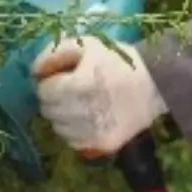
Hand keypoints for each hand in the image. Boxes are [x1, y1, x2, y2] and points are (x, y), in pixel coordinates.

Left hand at [32, 34, 167, 155]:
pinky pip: (73, 142)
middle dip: (55, 99)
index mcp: (78, 85)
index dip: (51, 81)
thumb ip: (55, 53)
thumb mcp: (87, 45)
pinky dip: (76, 131)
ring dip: (64, 117)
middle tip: (72, 91)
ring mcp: (92, 133)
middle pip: (47, 111)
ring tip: (83, 104)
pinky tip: (90, 118)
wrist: (157, 85)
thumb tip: (34, 71)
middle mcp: (82, 113)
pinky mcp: (102, 146)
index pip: (43, 91)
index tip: (64, 77)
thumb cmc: (119, 61)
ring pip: (58, 129)